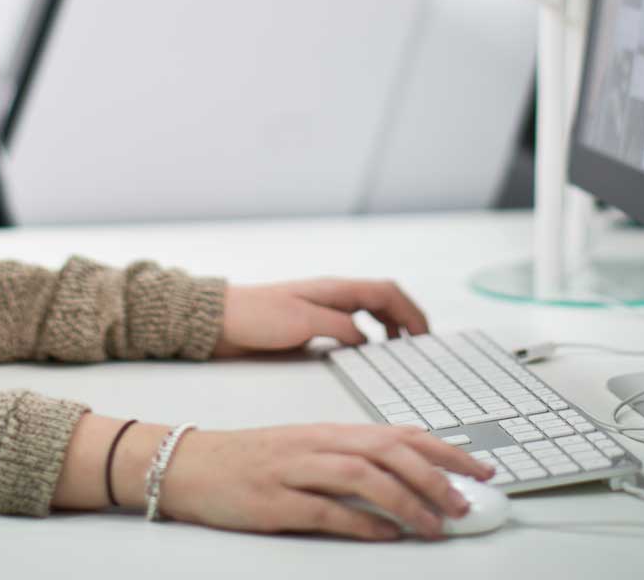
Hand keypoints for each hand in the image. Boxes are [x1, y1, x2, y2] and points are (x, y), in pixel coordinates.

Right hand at [160, 424, 492, 540]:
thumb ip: (352, 458)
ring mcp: (295, 470)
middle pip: (388, 451)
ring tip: (435, 524)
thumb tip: (407, 478)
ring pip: (362, 476)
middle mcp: (318, 443)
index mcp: (330, 430)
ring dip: (406, 500)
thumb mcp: (308, 448)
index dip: (444, 448)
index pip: (399, 433)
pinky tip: (385, 535)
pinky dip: (360, 522)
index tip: (479, 467)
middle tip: (465, 502)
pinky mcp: (274, 500)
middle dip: (435, 475)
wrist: (191, 463)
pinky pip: (325, 510)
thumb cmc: (251, 458)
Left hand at [214, 278, 429, 356]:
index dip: (411, 312)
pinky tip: (364, 353)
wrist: (218, 322)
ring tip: (398, 350)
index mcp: (334, 289)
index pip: (386, 293)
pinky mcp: (309, 327)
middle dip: (405, 319)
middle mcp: (332, 297)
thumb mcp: (303, 322)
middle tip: (419, 344)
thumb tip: (367, 339)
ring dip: (388, 328)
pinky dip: (367, 338)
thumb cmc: (255, 316)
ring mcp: (321, 311)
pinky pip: (349, 328)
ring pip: (367, 314)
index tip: (425, 335)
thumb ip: (339, 328)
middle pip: (382, 301)